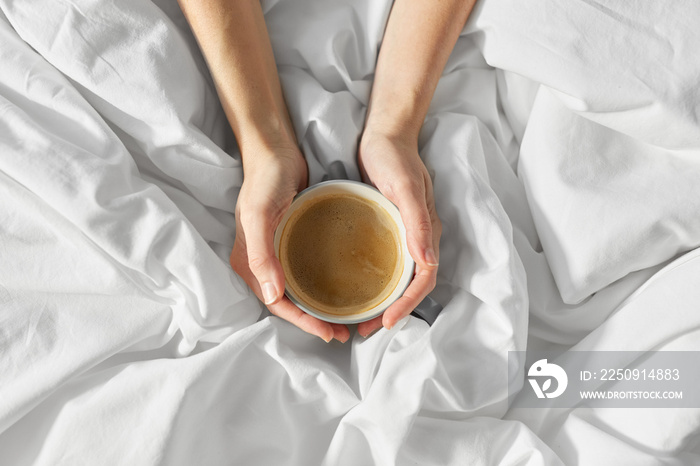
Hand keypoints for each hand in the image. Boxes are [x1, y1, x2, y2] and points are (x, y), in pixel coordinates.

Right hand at [230, 144, 350, 342]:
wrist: (275, 151)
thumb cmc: (265, 180)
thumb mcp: (260, 215)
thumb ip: (261, 255)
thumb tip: (272, 296)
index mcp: (249, 263)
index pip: (276, 304)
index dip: (302, 322)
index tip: (329, 332)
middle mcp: (261, 262)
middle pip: (287, 302)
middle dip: (312, 320)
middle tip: (343, 331)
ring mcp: (275, 251)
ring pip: (297, 289)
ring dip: (317, 306)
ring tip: (345, 317)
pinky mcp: (290, 240)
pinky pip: (304, 271)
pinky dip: (319, 284)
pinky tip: (339, 287)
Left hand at [356, 130, 441, 336]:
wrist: (386, 134)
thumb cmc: (395, 157)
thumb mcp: (405, 187)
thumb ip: (418, 222)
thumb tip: (427, 261)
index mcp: (427, 232)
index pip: (423, 279)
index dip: (407, 304)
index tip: (386, 322)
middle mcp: (418, 237)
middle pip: (411, 285)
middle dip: (393, 311)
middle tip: (365, 329)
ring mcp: (404, 233)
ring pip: (398, 277)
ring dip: (383, 300)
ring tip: (359, 317)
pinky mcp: (389, 227)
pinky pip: (387, 262)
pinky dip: (376, 280)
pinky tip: (355, 285)